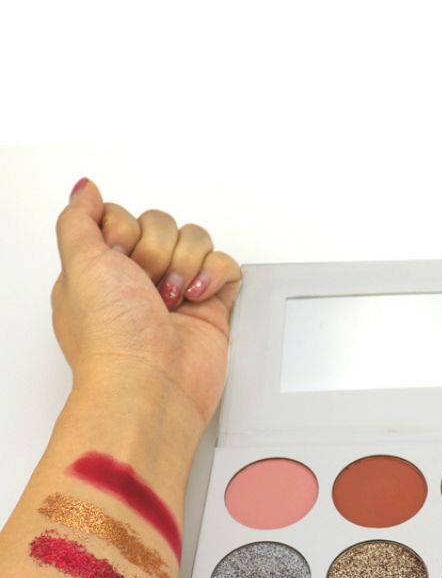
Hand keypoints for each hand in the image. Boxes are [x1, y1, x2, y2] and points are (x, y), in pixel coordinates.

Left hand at [52, 178, 241, 430]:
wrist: (152, 386)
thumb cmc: (113, 339)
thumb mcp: (78, 265)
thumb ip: (79, 220)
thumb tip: (87, 191)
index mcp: (104, 269)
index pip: (124, 216)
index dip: (125, 230)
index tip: (119, 260)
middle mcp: (140, 280)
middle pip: (162, 224)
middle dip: (158, 250)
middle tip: (148, 285)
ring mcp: (179, 293)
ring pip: (196, 240)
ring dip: (186, 264)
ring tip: (173, 298)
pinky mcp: (212, 308)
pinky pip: (226, 265)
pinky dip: (216, 274)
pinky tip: (198, 296)